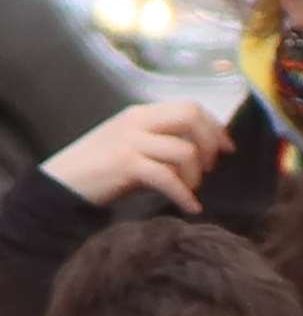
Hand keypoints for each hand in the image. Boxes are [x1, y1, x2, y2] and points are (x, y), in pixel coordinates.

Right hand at [41, 102, 231, 212]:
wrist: (61, 184)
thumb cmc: (102, 169)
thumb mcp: (134, 146)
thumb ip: (164, 143)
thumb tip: (205, 153)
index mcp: (141, 113)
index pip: (191, 107)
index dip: (215, 127)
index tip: (228, 149)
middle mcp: (137, 121)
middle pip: (192, 116)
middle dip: (211, 144)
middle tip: (210, 169)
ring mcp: (130, 141)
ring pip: (184, 151)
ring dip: (196, 176)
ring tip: (190, 191)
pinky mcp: (125, 164)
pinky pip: (168, 177)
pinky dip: (184, 195)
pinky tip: (190, 208)